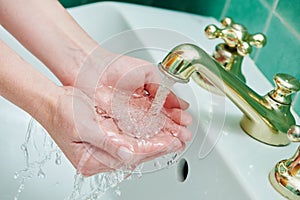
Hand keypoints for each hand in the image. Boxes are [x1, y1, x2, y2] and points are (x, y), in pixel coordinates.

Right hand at [43, 86, 190, 175]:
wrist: (50, 102)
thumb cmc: (61, 112)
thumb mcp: (83, 127)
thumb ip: (107, 143)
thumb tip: (128, 154)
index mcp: (92, 159)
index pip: (131, 155)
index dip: (154, 148)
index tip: (172, 142)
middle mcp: (100, 157)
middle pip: (137, 154)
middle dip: (159, 146)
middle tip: (179, 140)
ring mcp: (103, 149)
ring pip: (136, 147)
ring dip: (155, 141)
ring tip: (174, 137)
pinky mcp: (106, 140)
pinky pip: (130, 140)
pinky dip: (145, 136)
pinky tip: (157, 133)